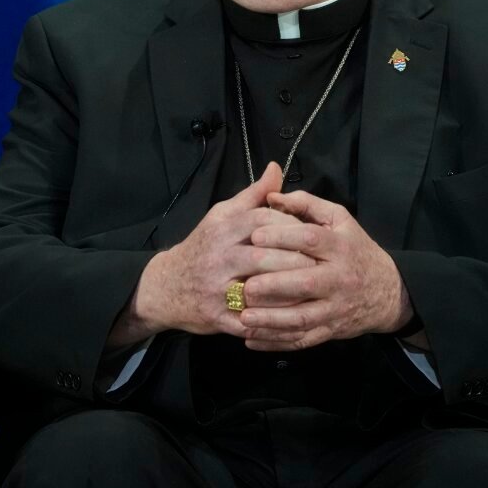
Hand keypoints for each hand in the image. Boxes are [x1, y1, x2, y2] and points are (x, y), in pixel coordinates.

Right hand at [112, 163, 316, 345]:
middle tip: (322, 263)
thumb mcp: (221, 216)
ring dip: (291, 289)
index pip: (262, 221)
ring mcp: (216, 289)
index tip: (311, 232)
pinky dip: (275, 318)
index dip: (291, 225)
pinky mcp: (218, 316)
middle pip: (264, 256)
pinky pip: (253, 318)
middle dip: (297, 259)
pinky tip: (294, 314)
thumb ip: (252, 196)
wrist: (165, 287)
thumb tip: (276, 169)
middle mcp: (217, 257)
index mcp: (221, 229)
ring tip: (313, 287)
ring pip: (260, 288)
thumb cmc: (202, 248)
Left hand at [237, 189, 413, 350]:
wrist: (387, 292)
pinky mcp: (329, 331)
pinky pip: (301, 340)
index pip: (311, 240)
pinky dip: (275, 342)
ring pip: (302, 318)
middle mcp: (339, 279)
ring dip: (271, 320)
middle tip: (245, 285)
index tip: (254, 237)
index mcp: (340, 247)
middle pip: (306, 283)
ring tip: (243, 317)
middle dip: (274, 285)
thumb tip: (272, 195)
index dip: (282, 237)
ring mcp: (335, 309)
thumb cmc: (354, 249)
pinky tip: (251, 339)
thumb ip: (306, 204)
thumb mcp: (339, 220)